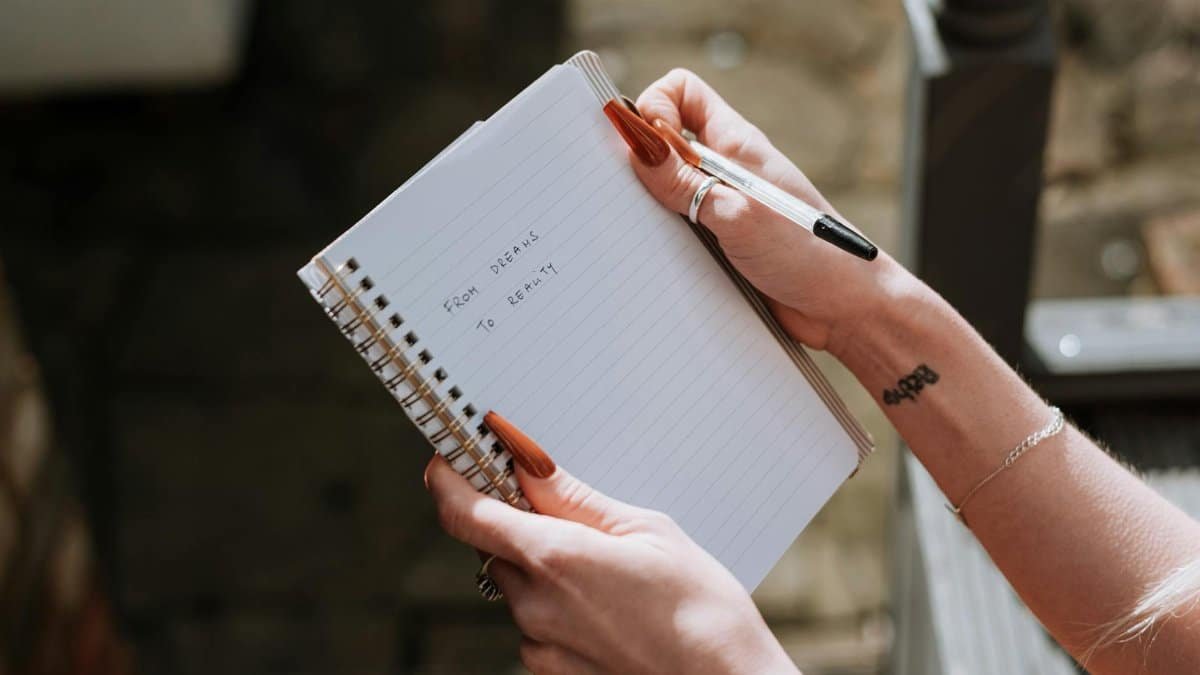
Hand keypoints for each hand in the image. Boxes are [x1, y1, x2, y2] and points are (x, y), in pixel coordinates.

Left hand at [424, 413, 796, 674]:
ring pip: (517, 584)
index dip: (448, 478)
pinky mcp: (550, 672)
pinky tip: (609, 607)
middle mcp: (534, 604)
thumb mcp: (645, 530)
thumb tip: (524, 464)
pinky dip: (557, 605)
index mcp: (554, 557)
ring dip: (544, 566)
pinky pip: (535, 622)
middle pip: (493, 544)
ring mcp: (540, 643)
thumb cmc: (700, 607)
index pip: (464, 512)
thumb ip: (573, 497)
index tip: (451, 457)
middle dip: (519, 522)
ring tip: (609, 572)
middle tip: (570, 513)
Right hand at [621, 69, 911, 354]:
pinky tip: (671, 263)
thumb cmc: (811, 254)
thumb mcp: (739, 213)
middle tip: (646, 198)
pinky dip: (666, 242)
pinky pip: (679, 231)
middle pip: (665, 142)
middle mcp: (728, 168)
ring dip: (653, 210)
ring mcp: (723, 205)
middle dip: (643, 163)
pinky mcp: (721, 243)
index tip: (648, 149)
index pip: (680, 93)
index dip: (655, 110)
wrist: (845, 308)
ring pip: (667, 191)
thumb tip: (638, 150)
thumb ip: (685, 182)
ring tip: (664, 237)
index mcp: (736, 143)